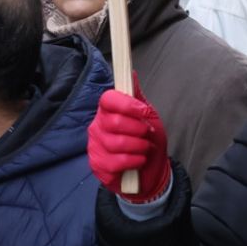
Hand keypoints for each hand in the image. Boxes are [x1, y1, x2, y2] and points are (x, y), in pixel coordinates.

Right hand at [88, 87, 170, 202]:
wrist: (151, 171)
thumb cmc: (148, 141)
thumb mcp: (148, 117)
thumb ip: (138, 98)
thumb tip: (132, 74)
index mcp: (108, 111)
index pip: (108, 99)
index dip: (127, 104)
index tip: (144, 111)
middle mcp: (97, 127)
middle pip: (114, 122)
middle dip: (139, 129)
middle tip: (147, 134)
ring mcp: (95, 147)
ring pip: (117, 143)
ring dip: (139, 146)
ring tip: (145, 148)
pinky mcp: (98, 166)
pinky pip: (116, 162)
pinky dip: (135, 161)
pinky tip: (139, 161)